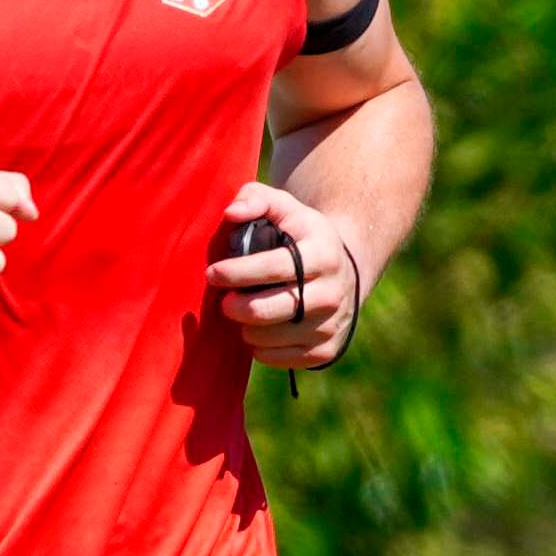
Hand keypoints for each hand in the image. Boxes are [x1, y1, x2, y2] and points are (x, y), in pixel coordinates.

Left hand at [203, 182, 358, 369]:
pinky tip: (257, 331)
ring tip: (242, 312)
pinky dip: (259, 348)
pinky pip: (279, 358)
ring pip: (268, 338)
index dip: (236, 272)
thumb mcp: (284, 207)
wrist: (343, 268)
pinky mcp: (326, 350)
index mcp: (323, 254)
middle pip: (266, 310)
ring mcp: (331, 324)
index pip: (273, 268)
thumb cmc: (300, 234)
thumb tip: (231, 213)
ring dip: (245, 327)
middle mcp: (332, 292)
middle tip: (224, 302)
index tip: (212, 273)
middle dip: (234, 307)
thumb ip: (255, 197)